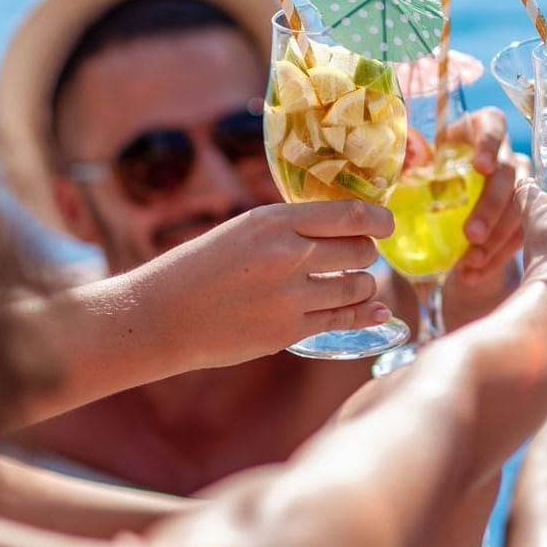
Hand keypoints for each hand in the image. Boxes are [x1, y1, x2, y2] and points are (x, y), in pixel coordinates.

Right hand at [128, 200, 395, 368]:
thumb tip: (347, 226)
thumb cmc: (200, 268)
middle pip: (361, 250)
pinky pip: (342, 320)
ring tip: (350, 282)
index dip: (379, 219)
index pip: (351, 215)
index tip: (387, 223)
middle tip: (358, 255)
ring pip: (358, 286)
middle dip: (366, 252)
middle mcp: (287, 256)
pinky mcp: (288, 331)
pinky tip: (375, 312)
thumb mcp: (245, 230)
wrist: (160, 316)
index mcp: (274, 222)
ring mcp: (290, 296)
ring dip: (362, 284)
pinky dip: (364, 314)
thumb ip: (293, 227)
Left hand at [410, 107, 526, 285]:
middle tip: (470, 234)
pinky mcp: (522, 216)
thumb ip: (413, 156)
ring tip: (469, 263)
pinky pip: (517, 238)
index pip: (492, 126)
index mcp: (481, 128)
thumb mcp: (418, 161)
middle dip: (491, 207)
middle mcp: (507, 153)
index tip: (481, 167)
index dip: (490, 144)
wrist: (442, 198)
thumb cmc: (428, 169)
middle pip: (509, 176)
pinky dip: (495, 259)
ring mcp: (520, 185)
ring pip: (519, 211)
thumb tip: (412, 156)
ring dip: (496, 240)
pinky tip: (472, 275)